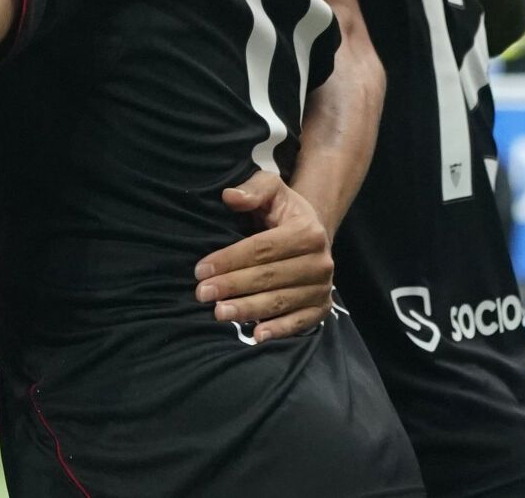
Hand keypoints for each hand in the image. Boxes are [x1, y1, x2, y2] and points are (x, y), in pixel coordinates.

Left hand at [192, 172, 333, 342]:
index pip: (262, 248)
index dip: (230, 259)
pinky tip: (256, 335)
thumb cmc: (284, 211)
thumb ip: (253, 189)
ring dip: (249, 309)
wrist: (313, 232)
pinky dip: (279, 330)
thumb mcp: (271, 189)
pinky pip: (300, 322)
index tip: (201, 269)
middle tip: (202, 294)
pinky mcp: (322, 307)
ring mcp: (323, 287)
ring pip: (281, 301)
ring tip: (219, 313)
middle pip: (269, 277)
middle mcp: (321, 261)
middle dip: (232, 286)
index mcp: (308, 232)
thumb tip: (230, 196)